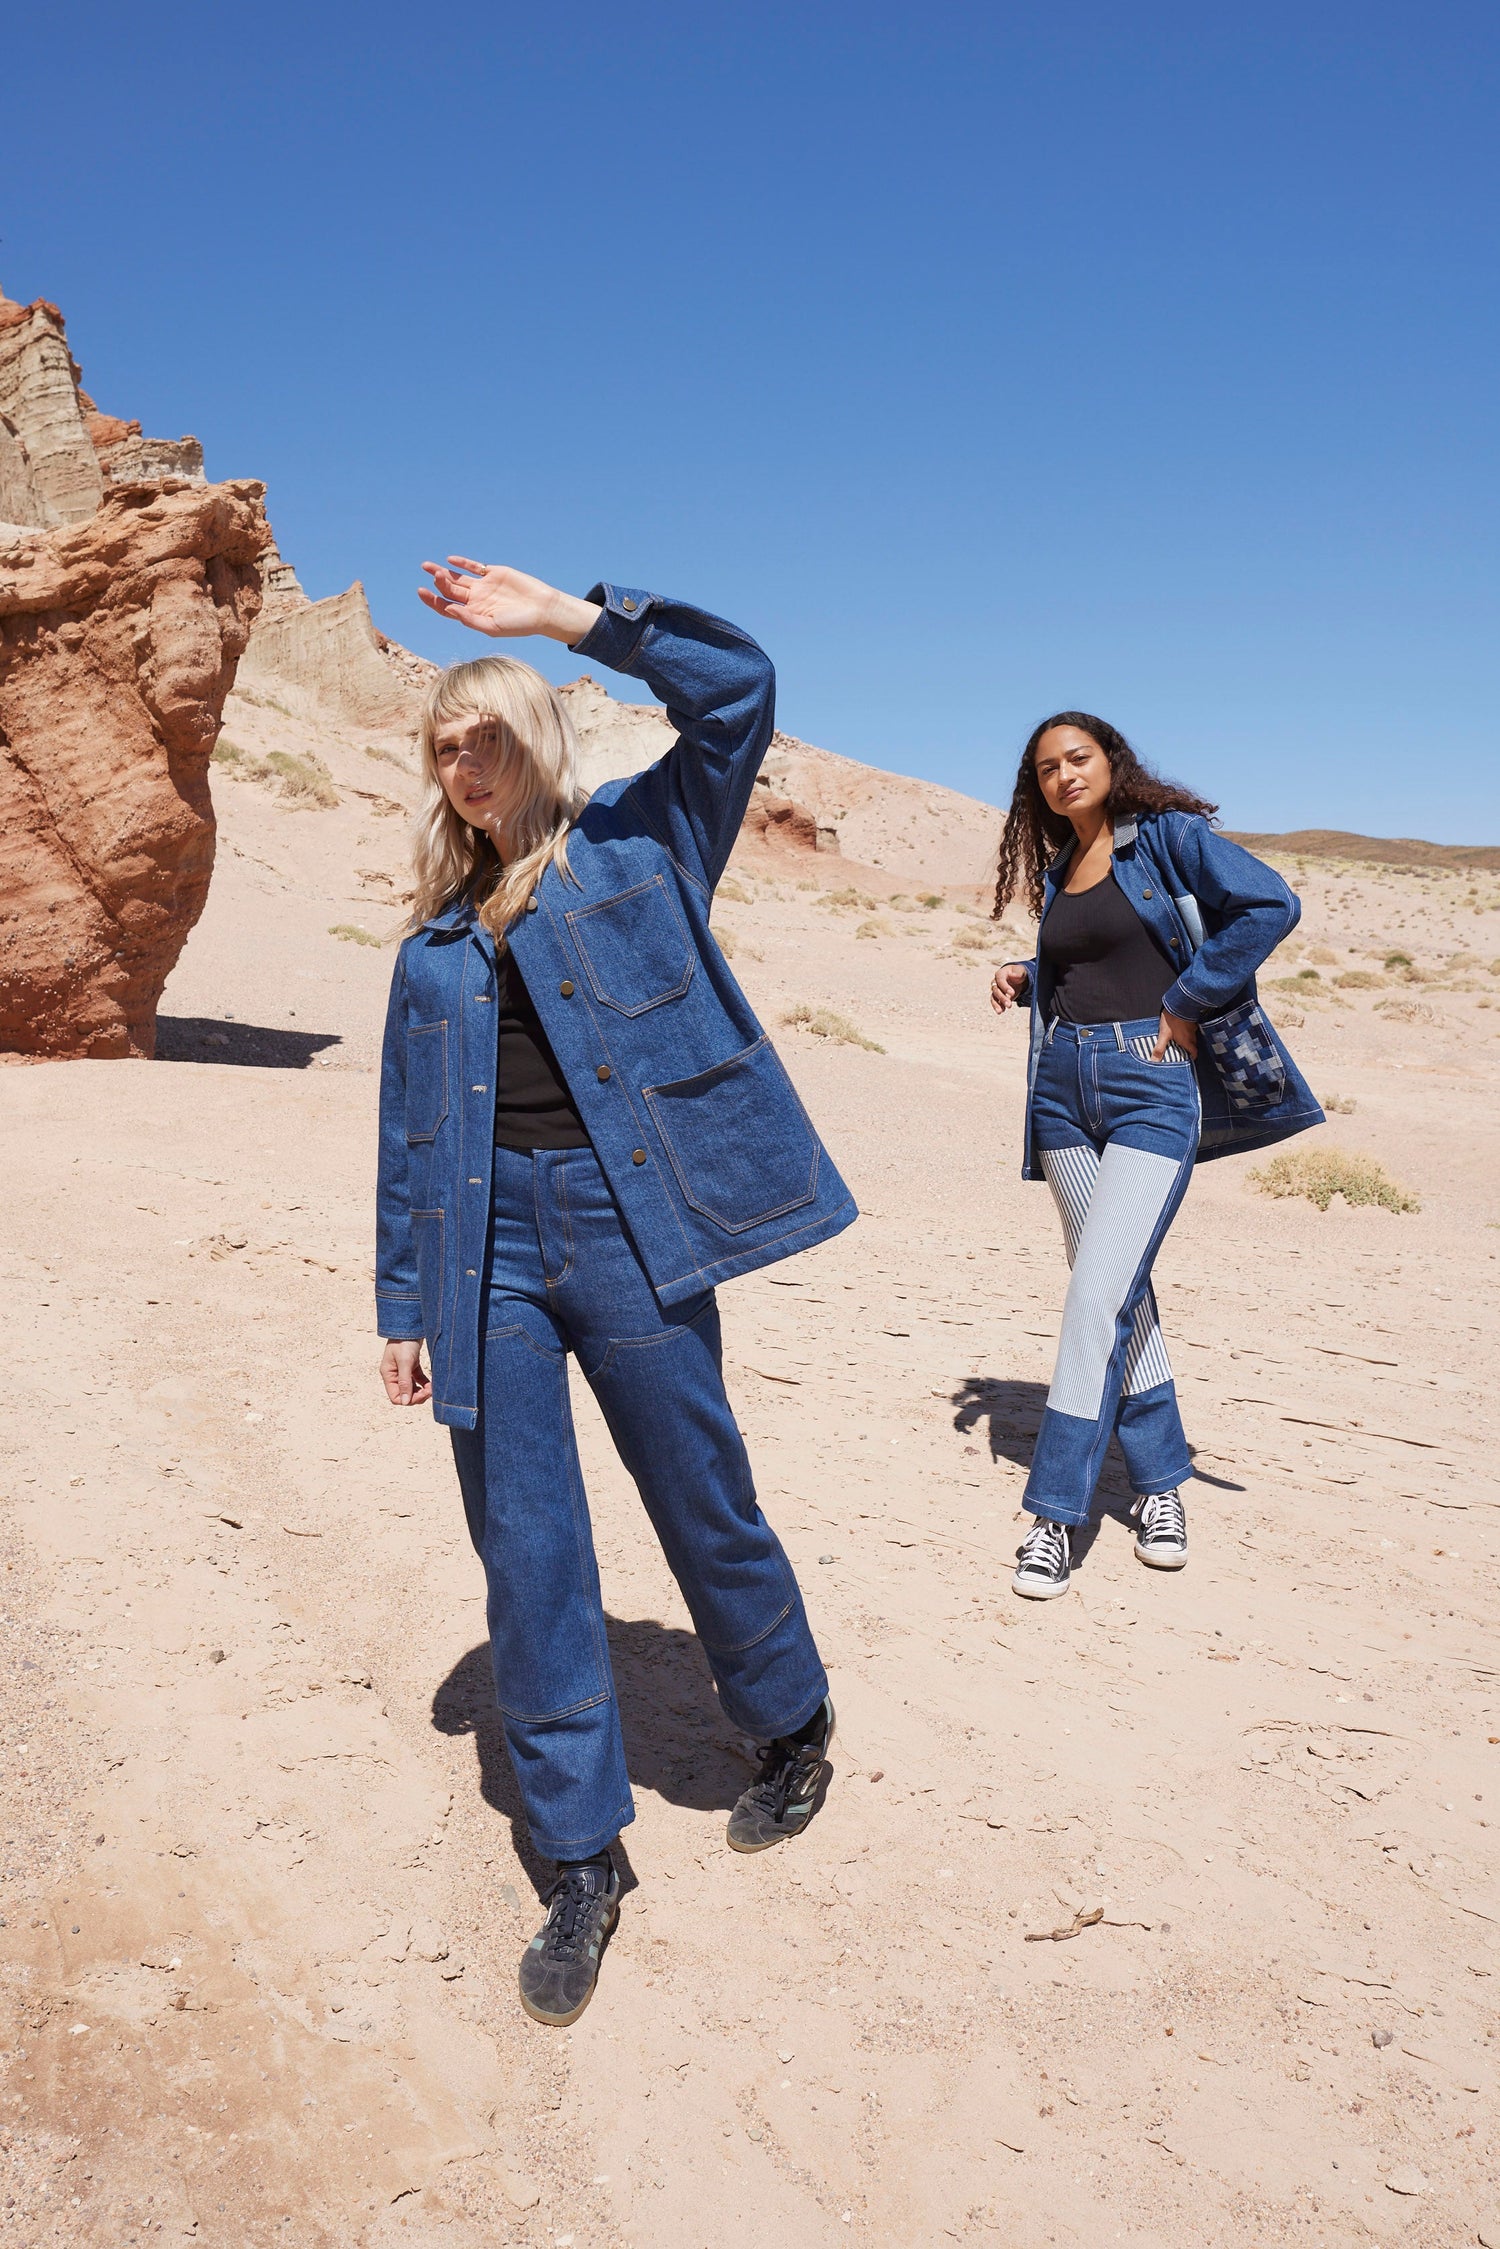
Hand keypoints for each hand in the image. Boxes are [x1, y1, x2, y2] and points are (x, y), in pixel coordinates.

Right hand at [380, 1339, 431, 1406]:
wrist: (410, 1325)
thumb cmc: (405, 1342)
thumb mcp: (405, 1362)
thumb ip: (405, 1383)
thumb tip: (405, 1402)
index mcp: (388, 1375)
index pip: (395, 1397)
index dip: (409, 1399)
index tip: (422, 1395)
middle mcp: (394, 1374)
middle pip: (405, 1394)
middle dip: (418, 1396)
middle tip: (430, 1391)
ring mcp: (403, 1370)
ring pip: (412, 1388)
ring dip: (422, 1390)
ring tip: (432, 1387)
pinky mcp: (412, 1365)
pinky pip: (418, 1380)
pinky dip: (425, 1383)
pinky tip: (432, 1383)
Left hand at [418, 557, 600, 645]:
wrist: (542, 609)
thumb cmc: (520, 624)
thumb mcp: (492, 627)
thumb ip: (470, 619)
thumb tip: (449, 609)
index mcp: (473, 615)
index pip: (446, 608)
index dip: (433, 601)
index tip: (422, 593)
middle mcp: (475, 601)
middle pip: (450, 591)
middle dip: (438, 583)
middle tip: (433, 576)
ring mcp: (483, 586)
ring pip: (458, 578)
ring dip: (443, 573)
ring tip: (428, 567)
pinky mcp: (493, 573)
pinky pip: (473, 567)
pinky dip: (462, 563)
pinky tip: (450, 561)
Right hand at [990, 963, 1028, 1014]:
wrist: (1017, 978)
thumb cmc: (1018, 973)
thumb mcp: (1021, 970)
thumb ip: (1018, 972)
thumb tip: (1013, 975)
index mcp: (1000, 974)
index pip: (1000, 980)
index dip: (1005, 987)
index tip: (1012, 993)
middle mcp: (996, 982)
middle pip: (996, 990)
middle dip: (1002, 998)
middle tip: (1009, 1005)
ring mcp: (996, 990)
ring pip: (994, 997)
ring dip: (997, 1004)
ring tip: (1001, 1011)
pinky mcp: (997, 997)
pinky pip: (995, 1002)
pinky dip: (997, 1007)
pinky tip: (1001, 1011)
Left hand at [1151, 1009, 1198, 1060]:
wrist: (1179, 1003)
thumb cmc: (1172, 1019)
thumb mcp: (1164, 1035)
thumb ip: (1159, 1048)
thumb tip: (1154, 1060)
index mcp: (1187, 1041)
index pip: (1194, 1053)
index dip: (1192, 1057)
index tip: (1188, 1059)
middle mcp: (1192, 1035)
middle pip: (1193, 1045)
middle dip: (1189, 1049)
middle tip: (1182, 1051)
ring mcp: (1192, 1026)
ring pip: (1192, 1036)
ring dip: (1188, 1039)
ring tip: (1180, 1040)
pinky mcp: (1191, 1019)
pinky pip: (1190, 1027)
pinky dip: (1187, 1030)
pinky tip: (1180, 1028)